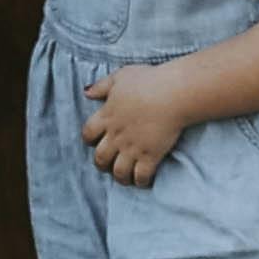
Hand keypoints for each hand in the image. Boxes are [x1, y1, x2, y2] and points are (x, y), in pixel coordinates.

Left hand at [79, 65, 192, 185]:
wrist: (172, 93)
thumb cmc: (148, 81)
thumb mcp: (121, 77)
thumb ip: (102, 86)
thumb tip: (86, 92)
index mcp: (107, 116)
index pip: (88, 134)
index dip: (89, 140)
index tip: (94, 142)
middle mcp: (117, 135)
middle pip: (100, 158)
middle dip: (102, 164)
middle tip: (108, 165)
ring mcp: (133, 147)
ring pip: (118, 172)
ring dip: (120, 177)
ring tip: (126, 177)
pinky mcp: (150, 155)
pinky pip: (141, 176)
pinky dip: (141, 181)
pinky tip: (144, 180)